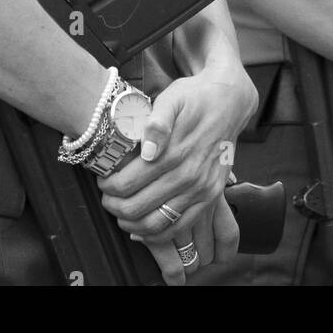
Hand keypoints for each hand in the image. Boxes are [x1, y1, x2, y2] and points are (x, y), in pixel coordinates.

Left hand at [97, 64, 254, 278]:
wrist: (230, 100)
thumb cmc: (195, 98)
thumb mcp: (173, 98)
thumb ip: (158, 122)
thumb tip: (147, 150)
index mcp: (175, 152)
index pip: (129, 182)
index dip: (108, 186)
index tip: (102, 180)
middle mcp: (189, 176)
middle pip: (138, 207)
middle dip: (114, 206)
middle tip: (106, 197)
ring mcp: (201, 190)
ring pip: (157, 224)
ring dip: (132, 224)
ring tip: (120, 214)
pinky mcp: (210, 197)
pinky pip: (181, 227)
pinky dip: (158, 235)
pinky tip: (143, 228)